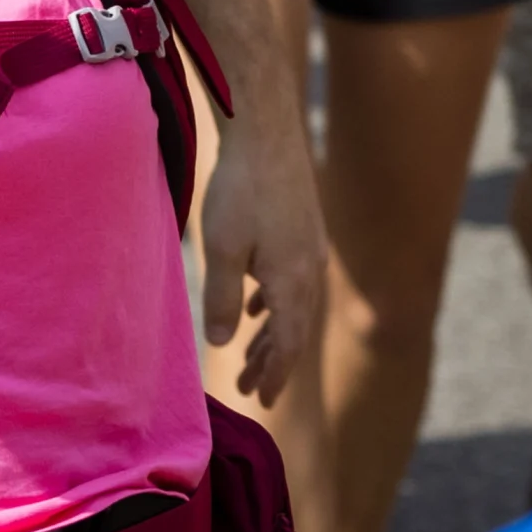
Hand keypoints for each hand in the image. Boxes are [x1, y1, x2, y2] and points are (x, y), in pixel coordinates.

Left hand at [201, 63, 326, 404]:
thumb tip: (223, 343)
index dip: (275, 375)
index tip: (260, 400)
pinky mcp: (304, 227)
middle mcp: (309, 270)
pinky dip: (275, 302)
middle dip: (273, 362)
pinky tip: (258, 303)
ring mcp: (310, 247)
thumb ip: (223, 299)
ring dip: (273, 333)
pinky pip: (293, 280)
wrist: (267, 130)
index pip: (289, 345)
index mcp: (293, 283)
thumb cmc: (241, 188)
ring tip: (251, 354)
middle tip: (251, 389)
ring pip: (294, 305)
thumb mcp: (222, 248)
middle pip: (295, 330)